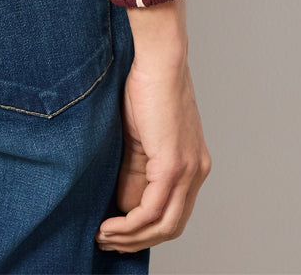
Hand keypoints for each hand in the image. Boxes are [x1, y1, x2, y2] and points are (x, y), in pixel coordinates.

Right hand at [96, 51, 211, 254]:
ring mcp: (188, 170)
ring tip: (103, 237)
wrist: (157, 58)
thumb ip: (137, 168)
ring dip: (131, 237)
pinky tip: (110, 226)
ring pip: (164, 224)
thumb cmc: (145, 85)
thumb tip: (123, 201)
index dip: (147, 230)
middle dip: (138, 241)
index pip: (174, 212)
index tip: (120, 235)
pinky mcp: (173, 164)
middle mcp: (197, 172)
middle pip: (172, 226)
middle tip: (108, 242)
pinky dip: (130, 224)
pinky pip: (152, 209)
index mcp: (193, 164)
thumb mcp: (141, 136)